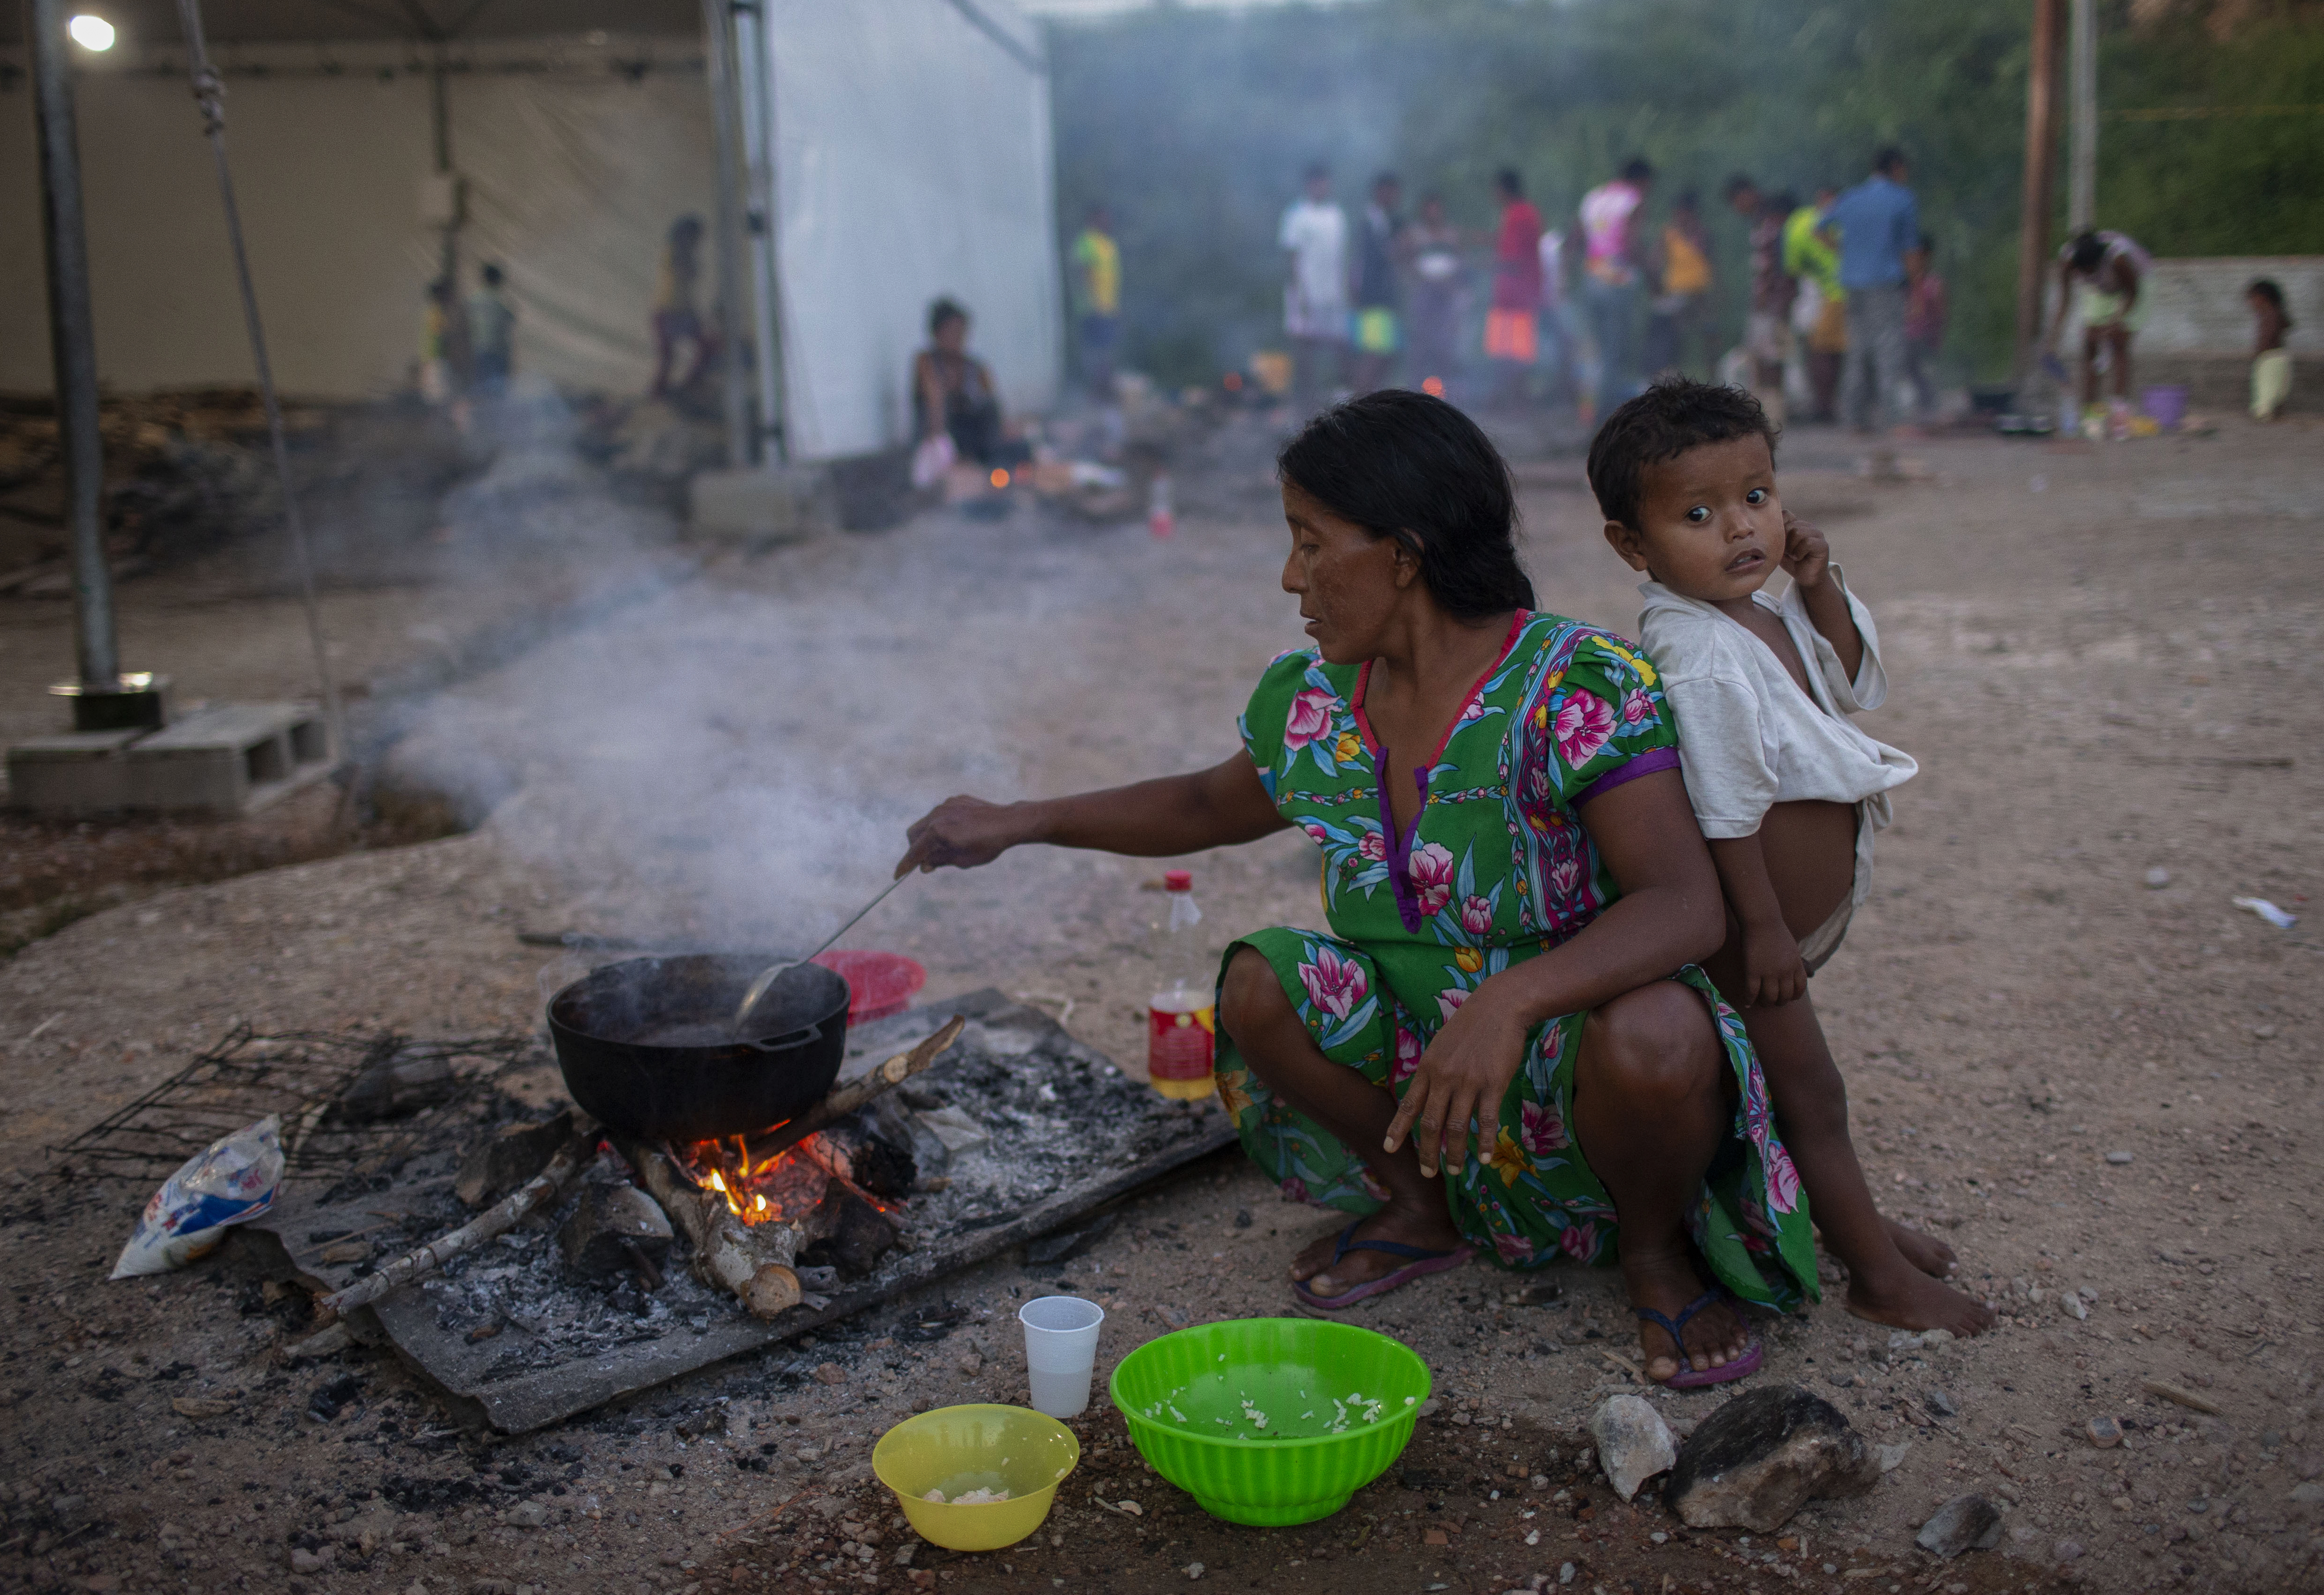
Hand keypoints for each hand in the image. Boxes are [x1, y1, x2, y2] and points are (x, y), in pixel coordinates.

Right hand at [895, 795, 1034, 876]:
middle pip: (913, 834)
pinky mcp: (955, 800)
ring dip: (929, 836)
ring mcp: (946, 805)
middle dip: (915, 848)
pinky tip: (960, 832)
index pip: (915, 852)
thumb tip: (923, 866)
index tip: (898, 876)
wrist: (1008, 822)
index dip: (905, 866)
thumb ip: (939, 861)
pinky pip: (940, 814)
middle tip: (928, 860)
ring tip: (948, 846)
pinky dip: (942, 825)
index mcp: (937, 832)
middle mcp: (937, 815)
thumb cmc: (987, 845)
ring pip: (925, 822)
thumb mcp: (962, 860)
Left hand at [1383, 982, 1529, 1178]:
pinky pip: (1486, 1121)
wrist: (1499, 1006)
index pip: (1408, 1105)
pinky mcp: (1493, 1084)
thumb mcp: (1441, 1046)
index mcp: (1428, 1068)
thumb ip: (1433, 1072)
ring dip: (1454, 1153)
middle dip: (1427, 1153)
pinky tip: (1485, 1159)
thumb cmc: (1470, 1026)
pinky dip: (1485, 1143)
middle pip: (1430, 1124)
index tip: (1388, 1149)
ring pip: (1456, 1127)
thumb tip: (1425, 1095)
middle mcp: (1443, 1078)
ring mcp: (1468, 1082)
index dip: (1397, 1130)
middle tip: (1427, 1174)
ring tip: (1453, 1171)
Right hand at [1739, 919, 1806, 1007]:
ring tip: (1762, 1003)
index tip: (1790, 998)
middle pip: (1785, 996)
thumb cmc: (1775, 931)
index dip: (1795, 996)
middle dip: (1780, 1002)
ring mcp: (1769, 973)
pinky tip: (1748, 1002)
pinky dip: (1750, 999)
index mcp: (1796, 965)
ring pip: (1769, 997)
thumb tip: (1797, 970)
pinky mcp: (1753, 971)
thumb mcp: (1792, 947)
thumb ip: (1793, 961)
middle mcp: (1785, 972)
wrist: (1762, 921)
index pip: (1800, 988)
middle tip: (1773, 1002)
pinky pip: (1752, 991)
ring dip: (1766, 1003)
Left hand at [1778, 511, 1830, 590]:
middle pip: (1790, 525)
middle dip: (1785, 541)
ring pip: (1798, 532)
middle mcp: (1808, 526)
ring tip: (1794, 555)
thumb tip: (1764, 528)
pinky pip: (1807, 542)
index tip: (1777, 541)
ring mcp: (1817, 534)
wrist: (1806, 578)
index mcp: (1797, 525)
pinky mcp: (1823, 545)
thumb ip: (1775, 537)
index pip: (1786, 514)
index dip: (1779, 526)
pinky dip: (1799, 553)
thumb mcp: (1779, 548)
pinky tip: (1799, 558)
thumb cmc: (1792, 562)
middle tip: (1788, 553)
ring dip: (1792, 548)